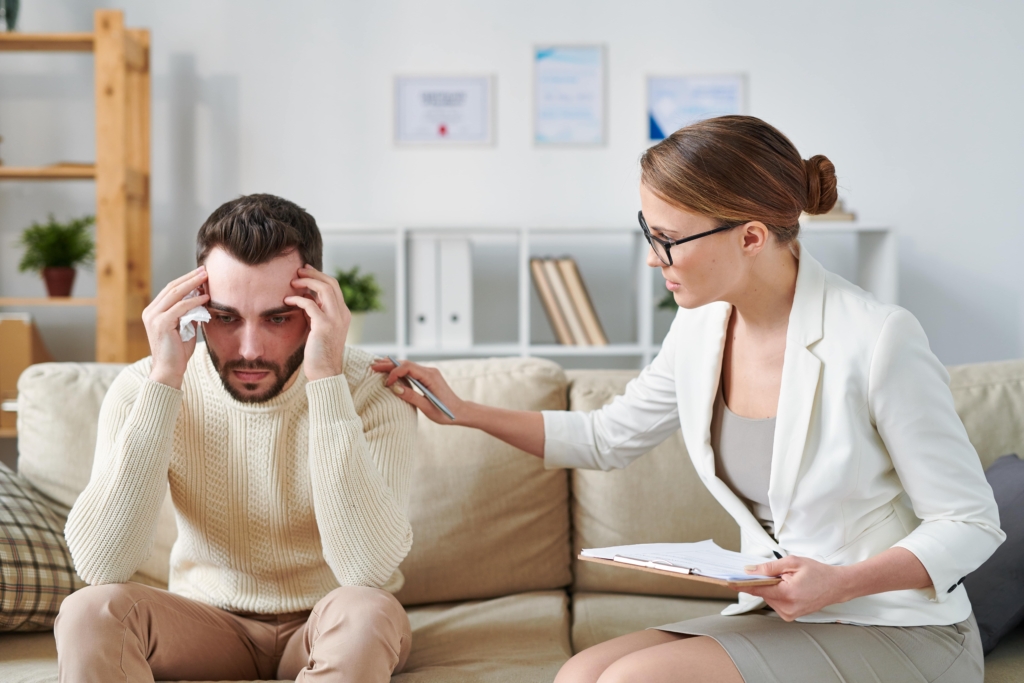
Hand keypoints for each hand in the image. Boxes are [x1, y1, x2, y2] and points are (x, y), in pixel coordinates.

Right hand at [143, 266, 208, 388]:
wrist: (169, 370)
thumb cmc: (178, 351)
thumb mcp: (185, 328)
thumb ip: (190, 314)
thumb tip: (202, 300)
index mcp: (154, 311)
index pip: (170, 290)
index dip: (186, 280)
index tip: (201, 273)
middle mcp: (150, 312)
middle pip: (172, 287)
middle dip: (190, 278)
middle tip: (205, 270)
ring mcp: (154, 317)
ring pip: (175, 294)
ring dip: (193, 284)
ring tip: (207, 278)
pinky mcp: (161, 324)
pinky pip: (181, 307)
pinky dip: (194, 301)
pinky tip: (206, 298)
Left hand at [285, 264, 350, 381]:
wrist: (325, 372)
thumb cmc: (319, 353)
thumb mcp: (319, 328)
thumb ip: (315, 313)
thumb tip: (305, 299)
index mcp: (343, 314)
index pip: (334, 287)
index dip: (319, 276)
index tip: (306, 271)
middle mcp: (342, 314)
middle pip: (331, 283)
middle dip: (313, 274)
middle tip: (298, 271)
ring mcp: (335, 319)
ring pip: (324, 289)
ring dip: (307, 282)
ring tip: (293, 282)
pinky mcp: (324, 326)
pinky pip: (310, 304)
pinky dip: (297, 299)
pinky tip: (287, 300)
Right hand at [370, 358, 466, 423]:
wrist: (460, 411)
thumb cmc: (445, 412)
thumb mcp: (427, 408)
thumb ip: (411, 397)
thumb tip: (394, 388)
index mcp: (431, 377)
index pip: (408, 368)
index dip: (394, 373)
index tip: (386, 384)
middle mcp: (430, 371)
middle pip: (406, 364)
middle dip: (389, 364)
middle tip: (373, 366)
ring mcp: (429, 373)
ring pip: (408, 365)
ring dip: (392, 365)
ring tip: (377, 365)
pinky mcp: (428, 377)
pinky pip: (411, 370)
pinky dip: (399, 370)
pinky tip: (389, 370)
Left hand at [741, 555, 848, 620]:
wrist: (837, 586)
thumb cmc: (818, 573)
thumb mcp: (793, 562)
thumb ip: (769, 567)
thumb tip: (750, 570)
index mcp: (788, 594)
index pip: (757, 590)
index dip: (741, 585)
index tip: (727, 582)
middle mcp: (788, 608)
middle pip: (763, 593)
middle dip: (765, 581)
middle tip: (779, 573)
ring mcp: (789, 614)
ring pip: (769, 598)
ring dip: (772, 588)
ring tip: (789, 580)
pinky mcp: (790, 616)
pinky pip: (776, 602)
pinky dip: (778, 593)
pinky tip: (790, 588)